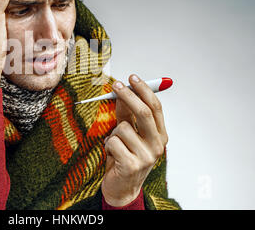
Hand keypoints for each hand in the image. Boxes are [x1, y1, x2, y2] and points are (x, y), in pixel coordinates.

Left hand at [101, 74, 168, 206]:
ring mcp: (146, 157)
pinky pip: (113, 142)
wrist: (122, 188)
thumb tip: (122, 93)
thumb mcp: (128, 134)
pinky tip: (112, 155)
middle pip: (144, 113)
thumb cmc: (125, 157)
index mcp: (160, 136)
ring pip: (122, 128)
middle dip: (128, 95)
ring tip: (115, 144)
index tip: (132, 78)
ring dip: (113, 133)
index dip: (144, 90)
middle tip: (116, 85)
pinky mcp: (131, 165)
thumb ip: (126, 115)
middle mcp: (157, 145)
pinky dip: (108, 145)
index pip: (155, 108)